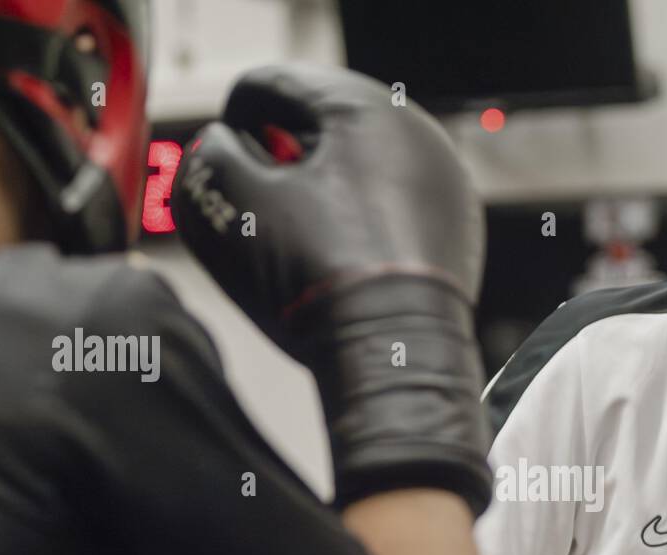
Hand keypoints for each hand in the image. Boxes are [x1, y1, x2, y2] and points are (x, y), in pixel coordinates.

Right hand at [171, 64, 490, 513]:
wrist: (396, 356)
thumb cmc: (322, 281)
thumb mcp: (233, 208)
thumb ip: (208, 158)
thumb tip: (219, 148)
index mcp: (365, 108)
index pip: (273, 84)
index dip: (230, 120)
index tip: (221, 159)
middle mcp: (418, 133)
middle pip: (322, 121)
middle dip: (282, 154)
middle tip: (258, 200)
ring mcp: (445, 183)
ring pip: (362, 163)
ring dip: (323, 186)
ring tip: (300, 235)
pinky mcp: (458, 228)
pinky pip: (396, 204)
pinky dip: (363, 218)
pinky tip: (342, 256)